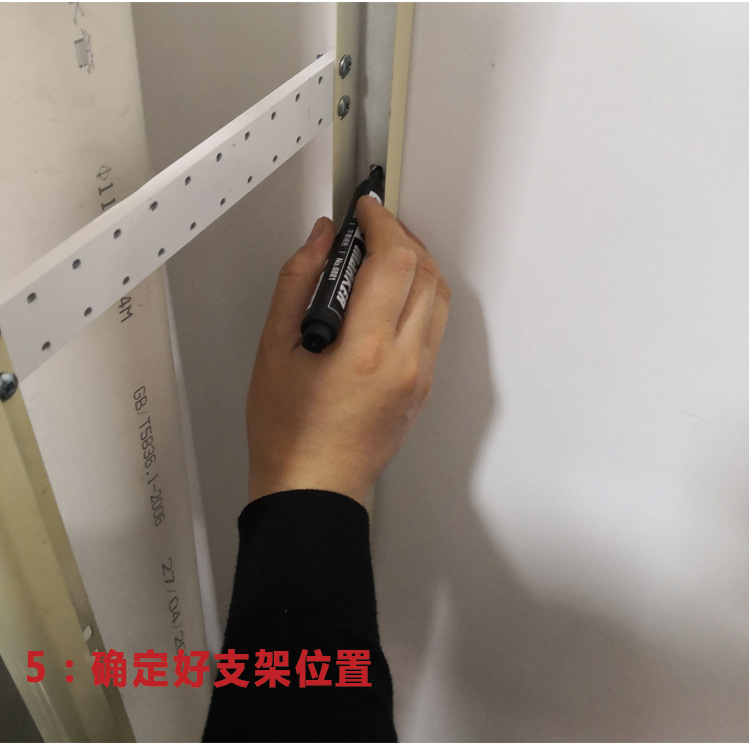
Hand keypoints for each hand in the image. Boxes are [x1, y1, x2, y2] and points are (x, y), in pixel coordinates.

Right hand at [246, 196, 450, 505]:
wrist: (313, 489)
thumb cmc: (287, 434)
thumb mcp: (274, 350)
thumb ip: (298, 283)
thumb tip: (321, 240)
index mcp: (366, 351)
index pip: (394, 261)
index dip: (381, 223)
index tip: (365, 210)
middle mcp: (404, 362)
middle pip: (425, 274)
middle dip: (401, 238)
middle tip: (371, 230)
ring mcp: (419, 377)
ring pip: (438, 299)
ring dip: (416, 266)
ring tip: (382, 257)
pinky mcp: (422, 388)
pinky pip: (434, 327)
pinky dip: (419, 297)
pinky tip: (389, 297)